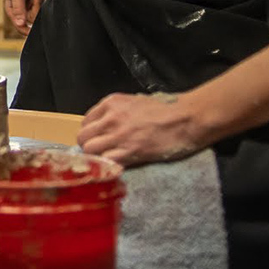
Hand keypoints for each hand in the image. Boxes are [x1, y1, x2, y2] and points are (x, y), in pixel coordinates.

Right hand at [4, 0, 44, 33]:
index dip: (28, 31)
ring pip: (38, 9)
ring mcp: (27, 2)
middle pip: (32, 17)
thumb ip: (19, 10)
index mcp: (11, 9)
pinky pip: (41, 2)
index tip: (39, 30)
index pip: (20, 26)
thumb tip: (20, 24)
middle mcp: (19, 8)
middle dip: (37, 5)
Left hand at [77, 91, 206, 166]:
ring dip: (96, 158)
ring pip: (90, 150)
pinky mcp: (129, 152)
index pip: (86, 122)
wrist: (185, 118)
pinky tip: (115, 166)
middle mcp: (110, 118)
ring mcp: (118, 135)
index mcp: (111, 103)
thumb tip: (108, 124)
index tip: (98, 139)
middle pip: (83, 137)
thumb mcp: (135, 101)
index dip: (90, 133)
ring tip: (107, 161)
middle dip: (89, 146)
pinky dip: (107, 166)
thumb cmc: (165, 109)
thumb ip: (118, 111)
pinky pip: (106, 161)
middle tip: (101, 153)